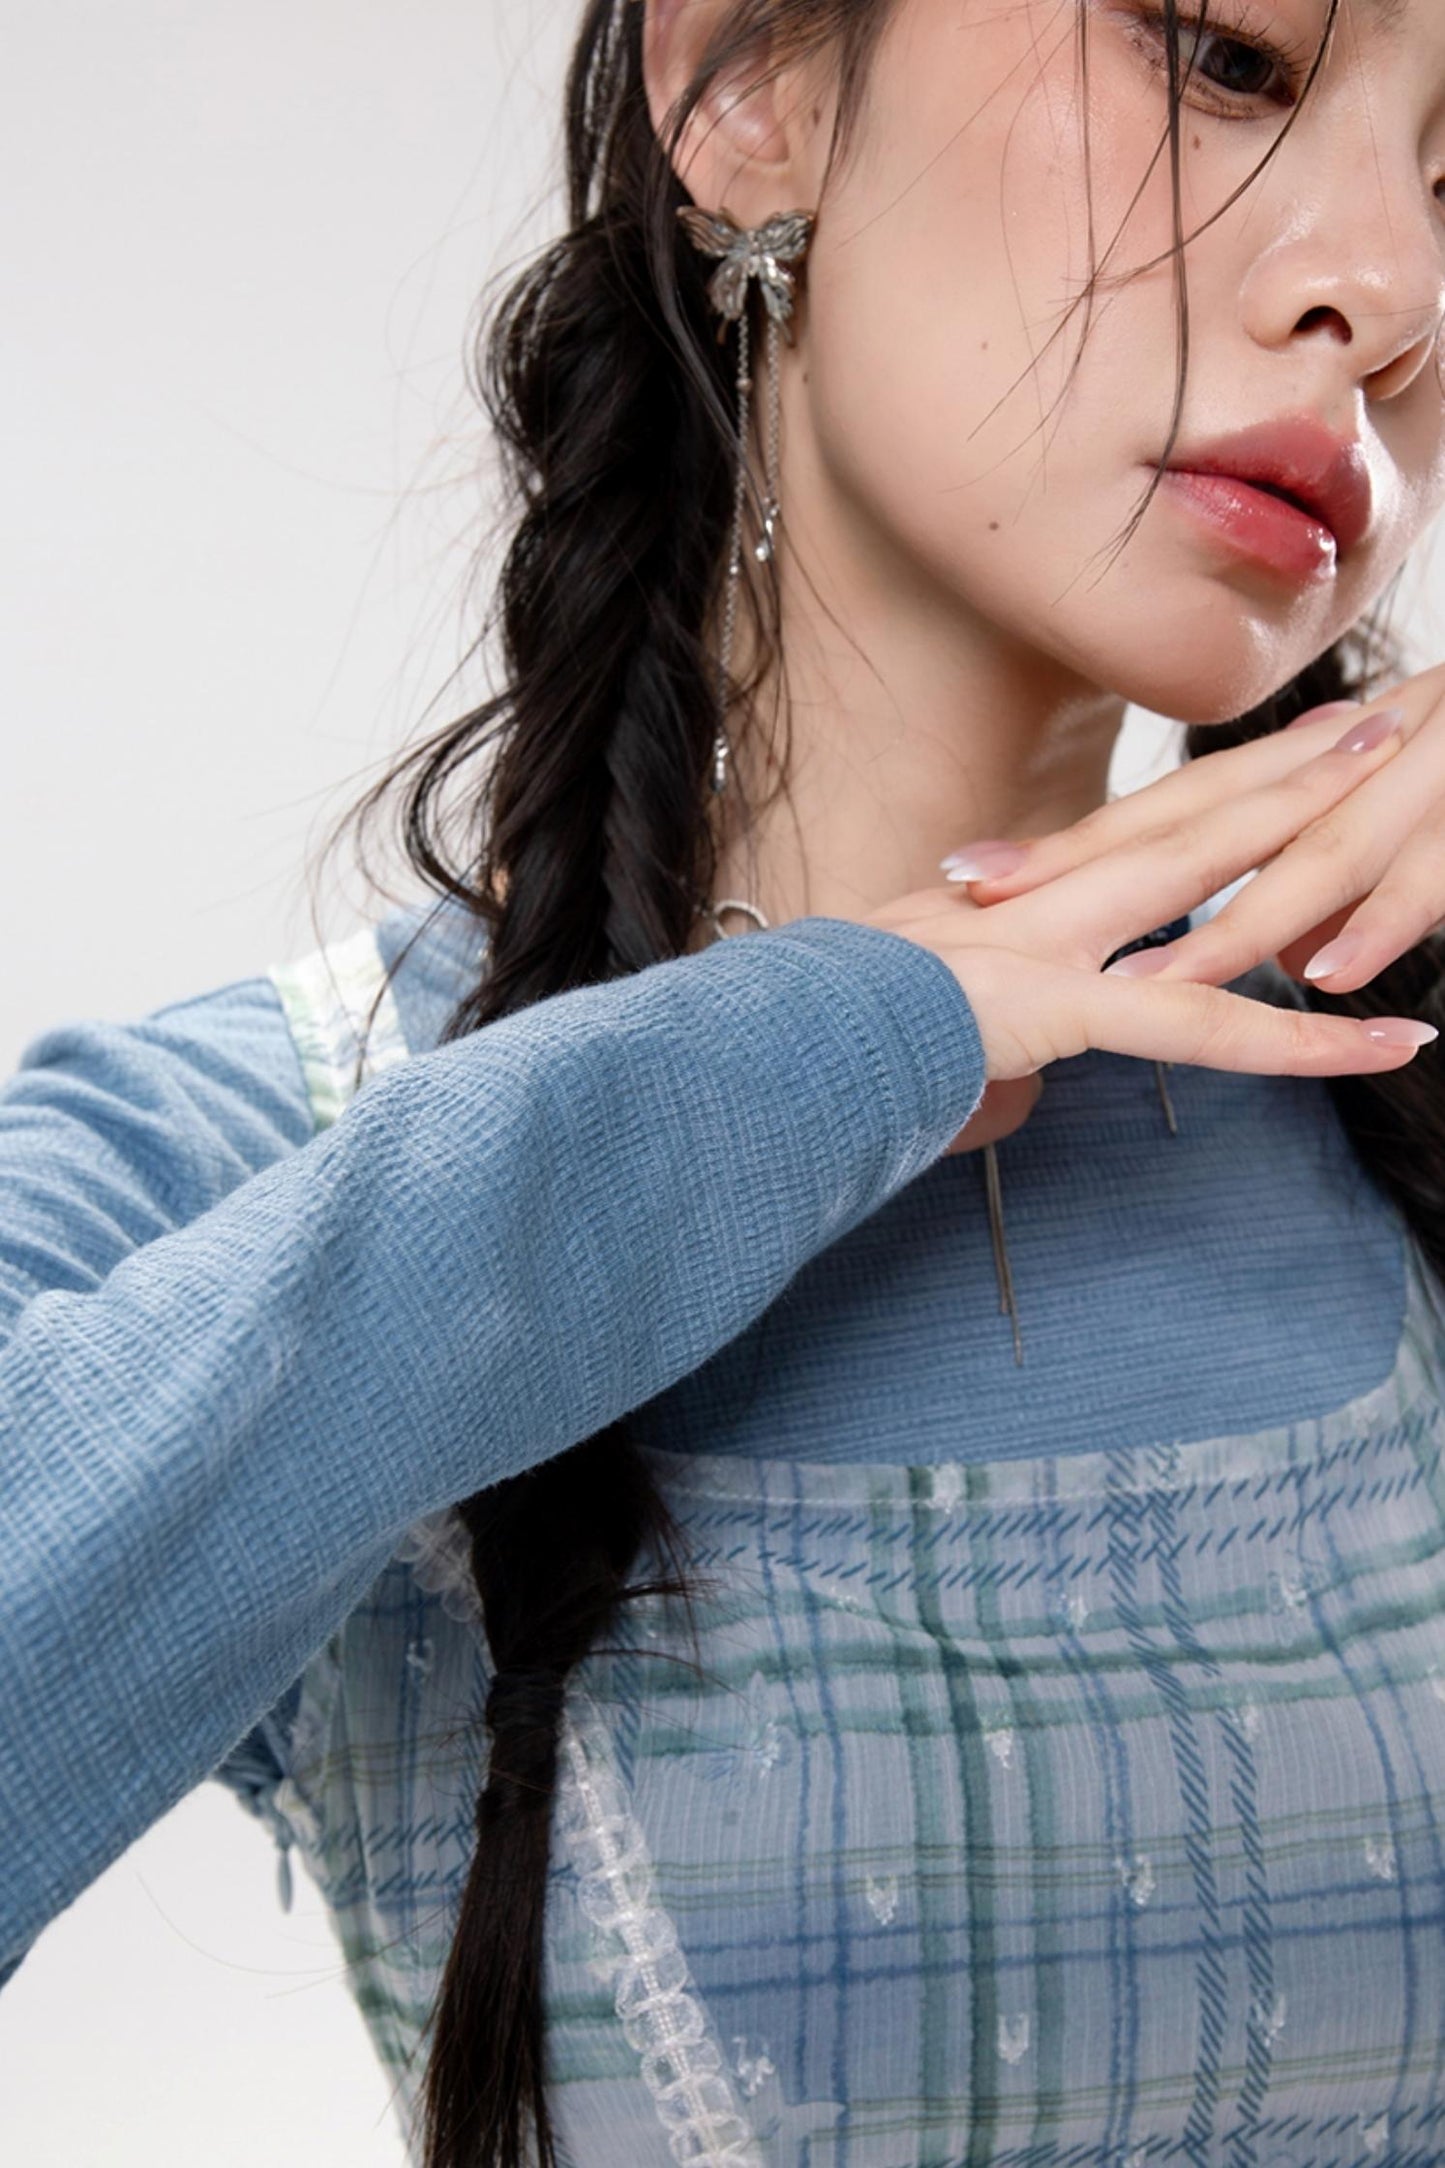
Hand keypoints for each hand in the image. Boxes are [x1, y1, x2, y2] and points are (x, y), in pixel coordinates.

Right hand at [858, 693, 1438, 1156]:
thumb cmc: (820, 1037)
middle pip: (1190, 813)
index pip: (1144, 819)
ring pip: (1206, 877)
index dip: (1228, 776)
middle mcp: (1045, 897)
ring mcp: (1051, 942)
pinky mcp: (1055, 1008)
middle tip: (1389, 717)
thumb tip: (1009, 1050)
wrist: (763, 1052)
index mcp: (1016, 893)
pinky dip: (1303, 1043)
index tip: (1301, 739)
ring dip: (1314, 837)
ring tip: (1408, 798)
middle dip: (1293, 763)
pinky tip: (1389, 1044)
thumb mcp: (914, 1007)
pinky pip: (1203, 1029)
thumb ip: (979, 1010)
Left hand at [957, 665, 1444, 997]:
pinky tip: (1328, 978)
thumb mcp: (1407, 806)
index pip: (1174, 810)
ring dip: (1234, 926)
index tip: (966, 876)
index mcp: (1318, 761)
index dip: (1068, 847)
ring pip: (1321, 855)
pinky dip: (1387, 919)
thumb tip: (1291, 947)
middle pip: (1208, 818)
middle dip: (1094, 868)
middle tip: (989, 908)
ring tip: (1152, 983)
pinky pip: (1441, 868)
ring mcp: (1432, 778)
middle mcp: (1355, 760)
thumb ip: (1342, 871)